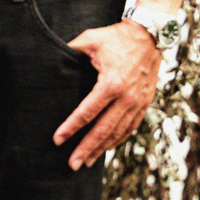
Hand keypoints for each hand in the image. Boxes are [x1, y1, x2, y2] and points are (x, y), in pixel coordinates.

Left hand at [53, 18, 160, 168]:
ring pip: (118, 133)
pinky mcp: (144, 104)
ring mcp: (137, 103)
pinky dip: (117, 140)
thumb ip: (71, 51)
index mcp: (111, 83)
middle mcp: (126, 98)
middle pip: (103, 130)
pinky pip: (130, 128)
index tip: (58, 140)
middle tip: (72, 165)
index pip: (86, 112)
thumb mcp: (91, 39)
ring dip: (101, 149)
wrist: (150, 35)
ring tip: (87, 162)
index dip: (70, 128)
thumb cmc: (117, 37)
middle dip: (86, 149)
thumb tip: (49, 59)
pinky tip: (106, 148)